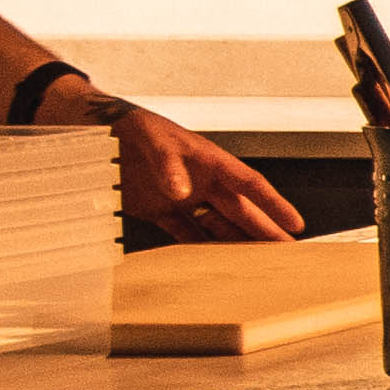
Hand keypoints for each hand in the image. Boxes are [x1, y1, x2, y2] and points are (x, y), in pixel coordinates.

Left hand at [77, 97, 303, 242]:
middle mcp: (200, 181)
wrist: (94, 131)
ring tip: (253, 264)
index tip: (295, 223)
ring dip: (233, 243)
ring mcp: (181, 197)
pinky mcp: (158, 210)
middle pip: (239, 211)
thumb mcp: (151, 137)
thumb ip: (168, 164)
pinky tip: (208, 262)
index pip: (249, 184)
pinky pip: (184, 232)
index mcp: (209, 160)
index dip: (274, 204)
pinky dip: (196, 247)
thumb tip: (183, 192)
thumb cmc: (129, 125)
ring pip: (216, 225)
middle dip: (263, 231)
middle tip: (285, 253)